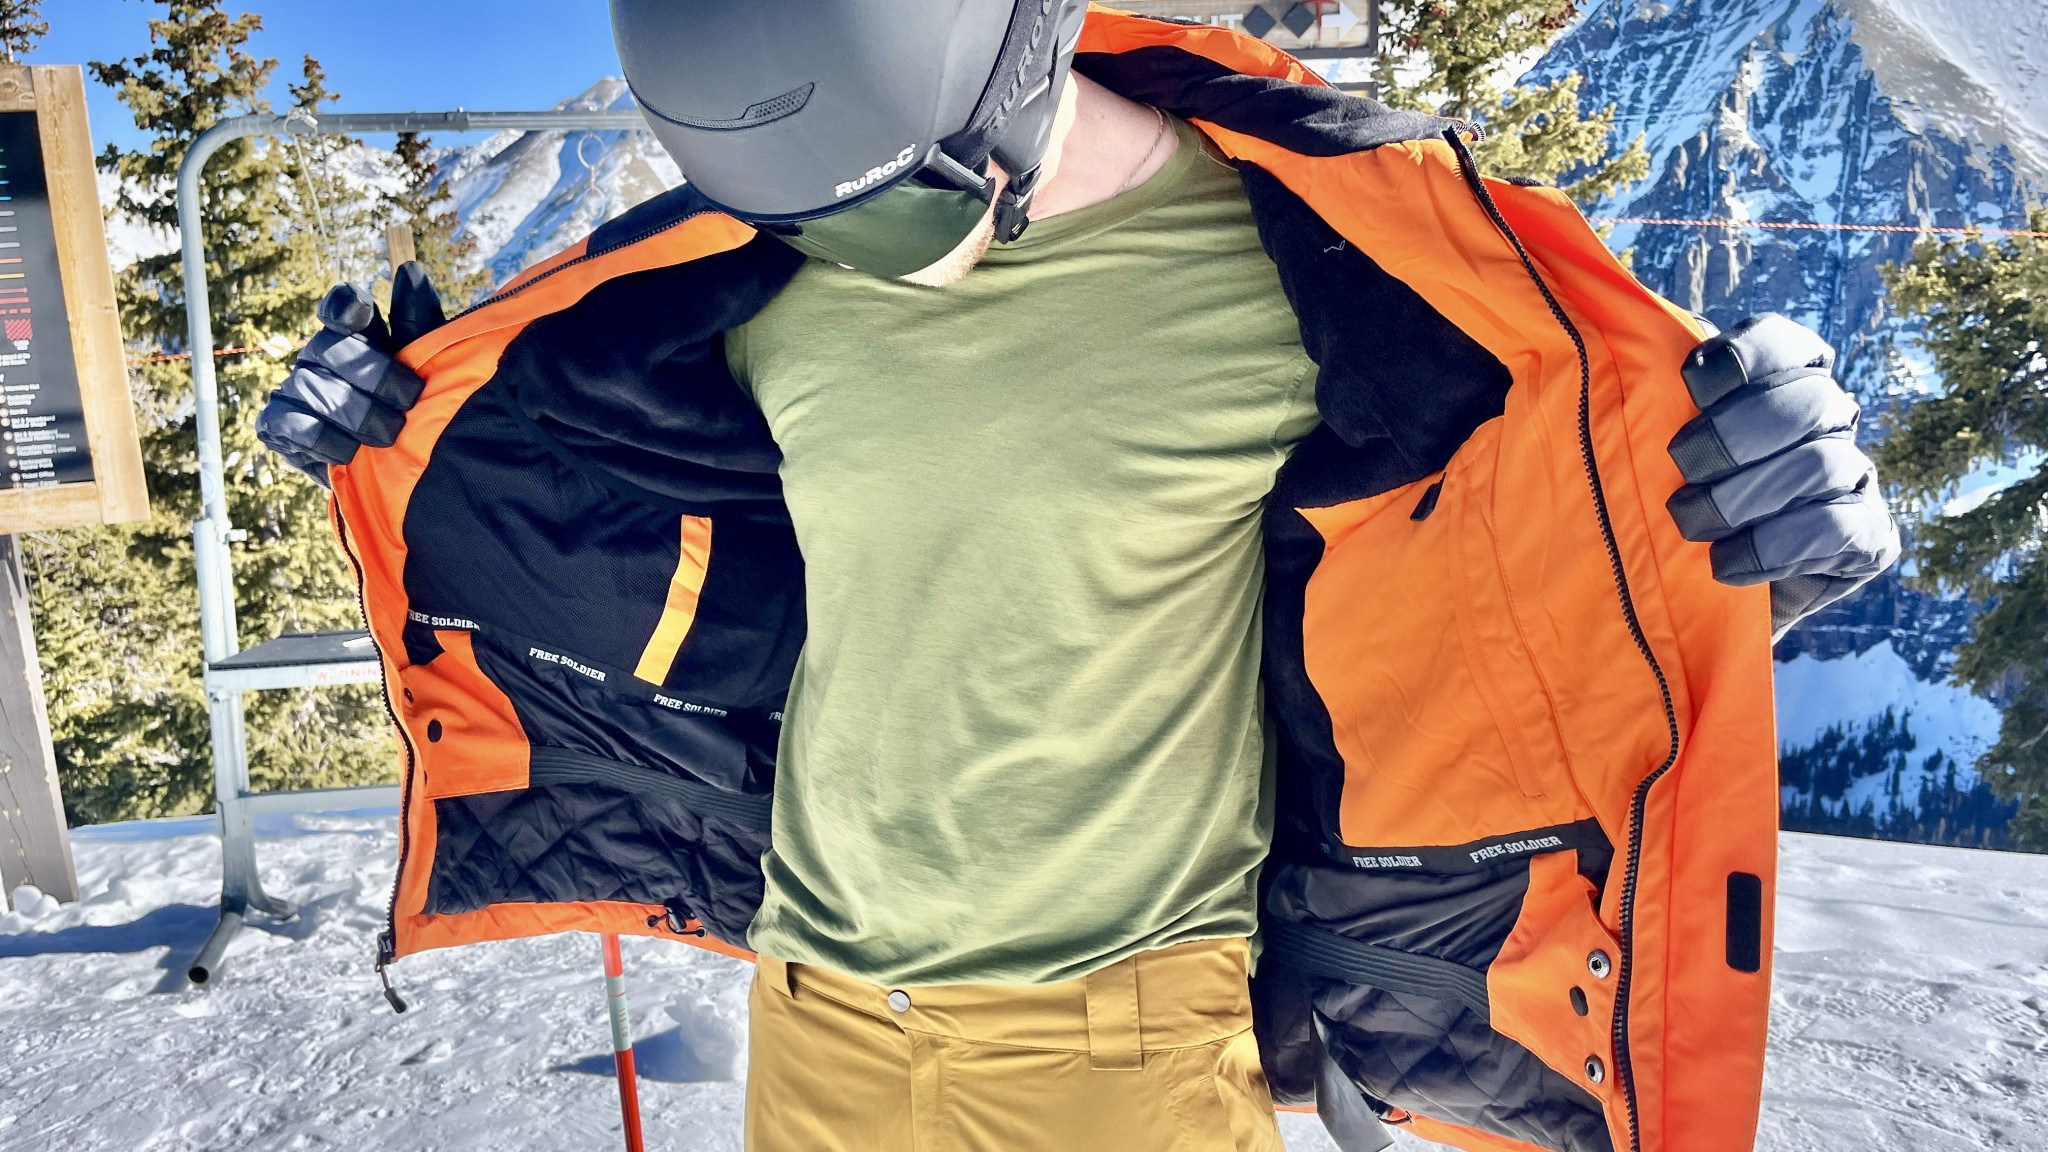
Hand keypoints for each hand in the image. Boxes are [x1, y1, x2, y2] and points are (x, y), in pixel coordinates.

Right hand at [256, 262, 445, 485]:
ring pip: (314, 389)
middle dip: (373, 377)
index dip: (346, 306)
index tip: (361, 310)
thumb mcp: (427, 368)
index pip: (342, 306)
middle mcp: (319, 354)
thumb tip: (410, 271)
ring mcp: (294, 387)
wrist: (400, 474)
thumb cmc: (414, 411)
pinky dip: (325, 439)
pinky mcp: (277, 425)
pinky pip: (293, 425)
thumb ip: (420, 323)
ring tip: (388, 435)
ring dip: (357, 415)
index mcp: (356, 334)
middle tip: (407, 403)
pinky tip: (350, 452)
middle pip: (331, 349)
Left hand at [1664, 314, 1899, 636]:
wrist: (1692, 601)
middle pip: (1809, 400)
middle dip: (1734, 435)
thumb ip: (1644, 396)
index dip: (1740, 359)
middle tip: (1681, 465)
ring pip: (1821, 464)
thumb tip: (1610, 339)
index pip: (1782, 344)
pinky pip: (1840, 529)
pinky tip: (1726, 565)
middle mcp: (1828, 421)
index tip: (1688, 384)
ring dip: (1744, 497)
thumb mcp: (1644, 448)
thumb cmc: (1661, 507)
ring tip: (1690, 524)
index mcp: (1781, 381)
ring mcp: (1854, 477)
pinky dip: (1773, 548)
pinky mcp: (1869, 538)